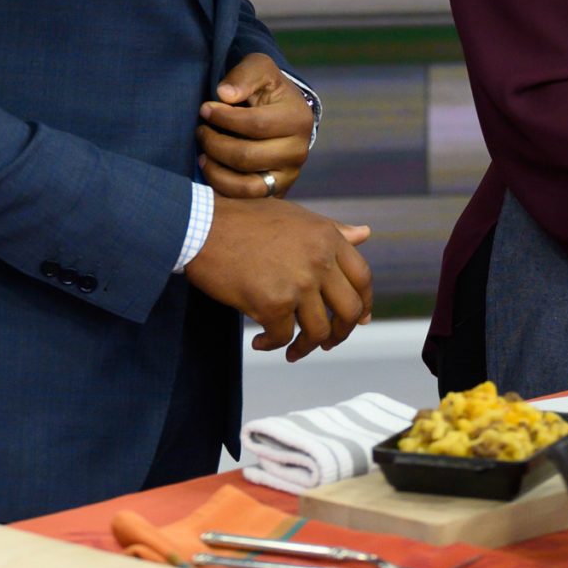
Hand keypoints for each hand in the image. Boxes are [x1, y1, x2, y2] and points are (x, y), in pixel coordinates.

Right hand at [187, 198, 373, 361]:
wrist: (201, 226)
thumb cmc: (244, 220)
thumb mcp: (295, 217)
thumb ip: (332, 230)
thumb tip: (366, 234)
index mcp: (327, 237)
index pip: (363, 277)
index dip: (364, 303)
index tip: (358, 319)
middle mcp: (319, 260)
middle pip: (349, 310)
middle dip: (341, 333)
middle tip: (327, 343)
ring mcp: (297, 283)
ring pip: (319, 331)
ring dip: (306, 347)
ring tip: (291, 350)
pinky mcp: (272, 303)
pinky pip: (282, 337)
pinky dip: (271, 344)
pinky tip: (259, 341)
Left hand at [198, 53, 312, 199]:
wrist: (280, 112)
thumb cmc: (266, 88)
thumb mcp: (258, 68)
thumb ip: (243, 75)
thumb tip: (224, 95)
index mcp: (298, 119)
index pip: (255, 125)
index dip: (223, 118)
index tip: (204, 110)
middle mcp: (299, 152)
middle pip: (247, 157)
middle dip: (215, 144)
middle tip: (200, 131)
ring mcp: (289, 176)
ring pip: (247, 186)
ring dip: (216, 171)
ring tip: (203, 155)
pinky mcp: (277, 192)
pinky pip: (247, 201)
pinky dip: (223, 189)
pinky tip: (211, 170)